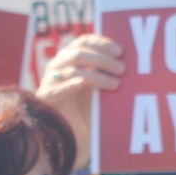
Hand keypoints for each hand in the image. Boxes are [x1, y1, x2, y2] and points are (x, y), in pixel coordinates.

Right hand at [37, 34, 124, 172]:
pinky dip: (70, 85)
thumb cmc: (86, 108)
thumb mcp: (99, 89)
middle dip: (103, 60)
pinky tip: (83, 85)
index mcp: (70, 57)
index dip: (101, 43)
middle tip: (123, 69)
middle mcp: (58, 65)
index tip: (120, 51)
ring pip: (72, 71)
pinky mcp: (46, 97)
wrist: (69, 133)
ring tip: (115, 84)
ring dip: (96, 75)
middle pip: (79, 53)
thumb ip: (108, 75)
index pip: (84, 41)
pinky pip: (57, 89)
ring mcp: (50, 80)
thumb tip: (129, 65)